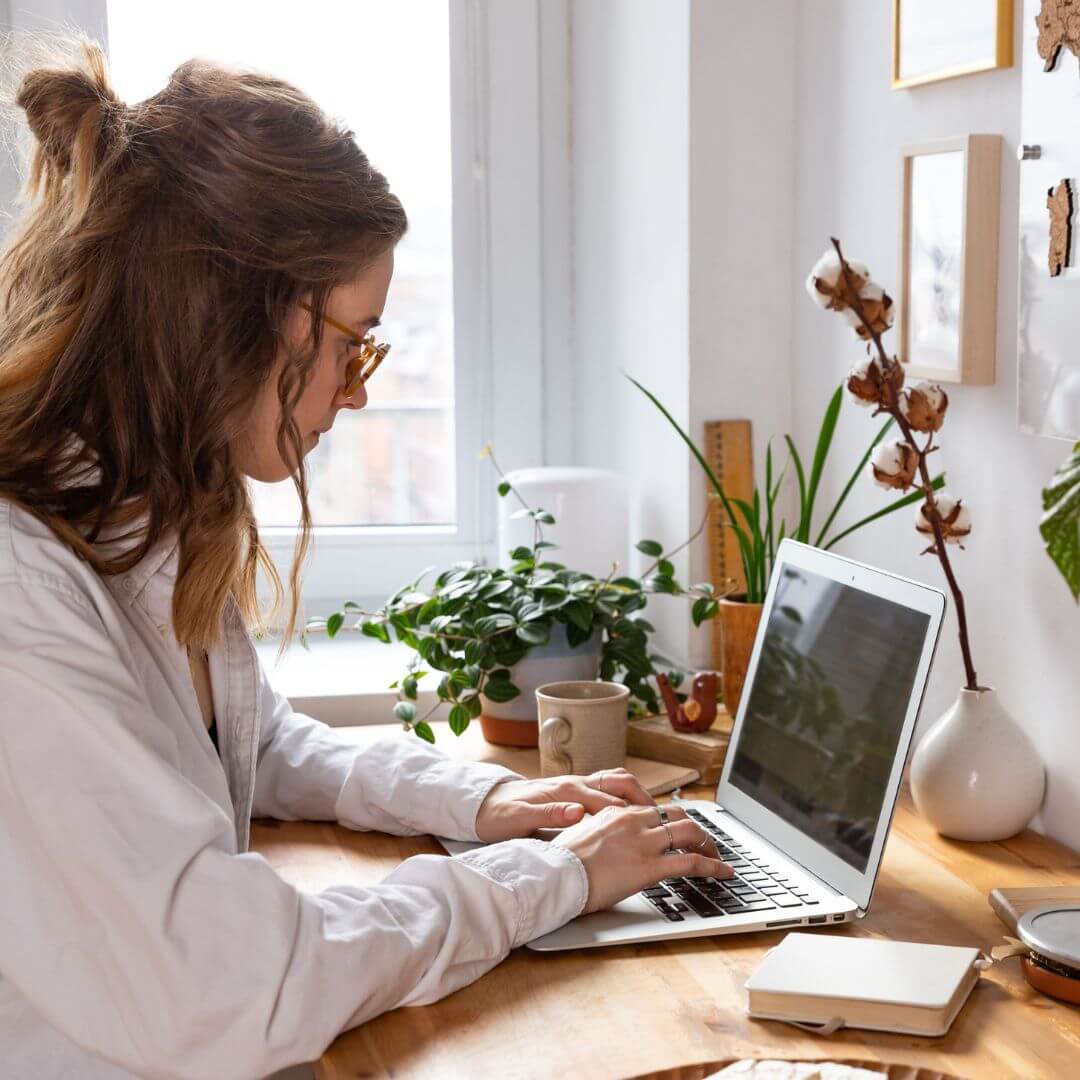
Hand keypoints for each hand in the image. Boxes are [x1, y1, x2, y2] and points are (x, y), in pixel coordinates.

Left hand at [474, 768, 653, 842]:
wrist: (483, 804)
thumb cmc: (499, 814)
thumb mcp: (519, 819)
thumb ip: (549, 815)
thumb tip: (578, 812)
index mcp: (566, 790)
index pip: (608, 799)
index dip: (632, 813)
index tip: (653, 827)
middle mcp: (574, 783)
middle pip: (620, 782)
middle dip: (644, 799)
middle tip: (665, 819)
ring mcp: (575, 786)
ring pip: (616, 782)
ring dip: (637, 796)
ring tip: (656, 816)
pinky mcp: (573, 792)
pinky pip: (607, 789)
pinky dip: (625, 798)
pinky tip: (633, 816)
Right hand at [551, 804, 732, 913]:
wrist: (555, 875)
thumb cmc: (561, 863)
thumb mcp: (580, 838)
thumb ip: (599, 836)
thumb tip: (605, 845)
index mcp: (616, 813)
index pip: (654, 810)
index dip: (672, 822)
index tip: (679, 832)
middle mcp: (633, 821)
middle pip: (677, 815)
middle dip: (696, 828)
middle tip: (705, 842)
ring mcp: (643, 842)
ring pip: (689, 833)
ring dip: (708, 844)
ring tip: (717, 857)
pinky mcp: (649, 866)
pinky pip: (690, 862)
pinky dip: (712, 866)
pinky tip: (722, 873)